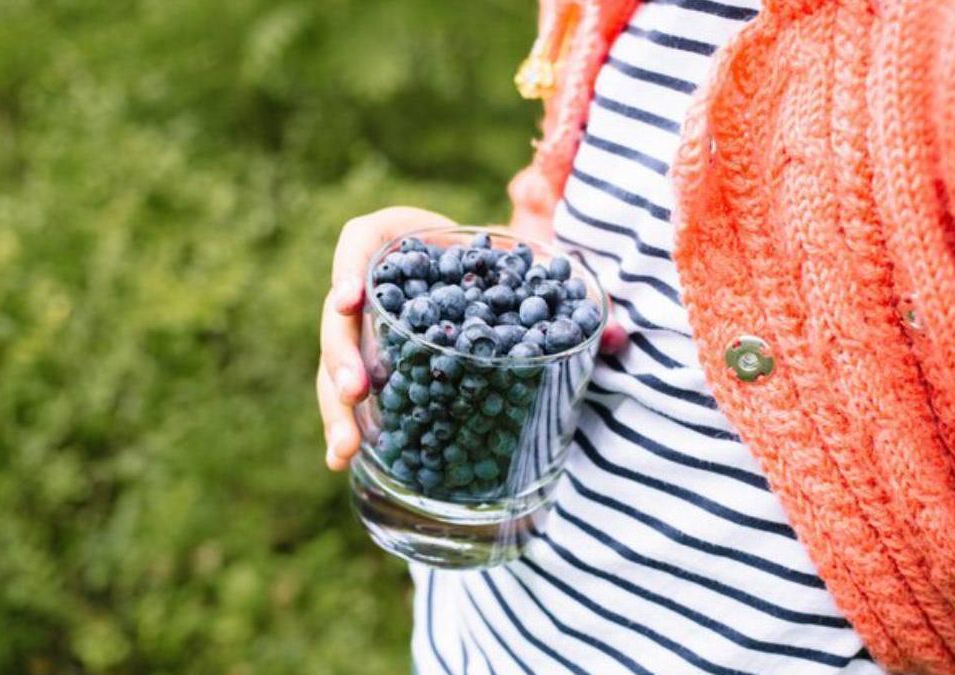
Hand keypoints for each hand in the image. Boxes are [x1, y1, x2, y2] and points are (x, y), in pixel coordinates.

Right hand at [317, 207, 628, 470]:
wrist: (493, 280)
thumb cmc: (509, 268)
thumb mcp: (534, 273)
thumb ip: (574, 300)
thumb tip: (617, 336)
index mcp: (400, 243)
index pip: (361, 242)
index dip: (349, 268)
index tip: (352, 299)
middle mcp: (374, 285)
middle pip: (340, 316)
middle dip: (342, 355)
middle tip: (359, 390)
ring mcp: (367, 330)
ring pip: (336, 362)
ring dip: (336, 405)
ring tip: (346, 449)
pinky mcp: (372, 365)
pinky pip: (350, 393)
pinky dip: (344, 424)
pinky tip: (341, 461)